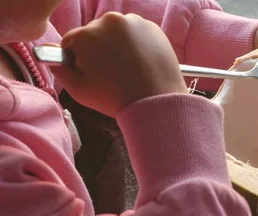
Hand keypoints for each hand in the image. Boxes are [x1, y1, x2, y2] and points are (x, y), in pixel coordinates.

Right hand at [51, 12, 187, 117]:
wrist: (157, 102)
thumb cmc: (116, 98)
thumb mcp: (78, 90)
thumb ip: (60, 69)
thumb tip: (50, 52)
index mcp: (87, 34)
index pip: (71, 43)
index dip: (78, 61)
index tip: (92, 75)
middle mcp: (109, 21)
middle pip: (94, 35)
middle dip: (98, 51)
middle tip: (112, 74)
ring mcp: (134, 22)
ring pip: (116, 33)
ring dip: (117, 46)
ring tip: (127, 70)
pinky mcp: (153, 28)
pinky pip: (136, 34)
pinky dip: (136, 45)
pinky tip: (140, 63)